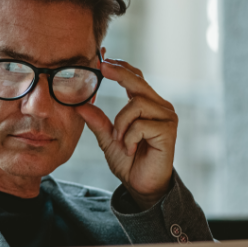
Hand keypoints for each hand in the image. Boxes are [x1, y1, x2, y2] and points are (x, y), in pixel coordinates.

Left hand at [77, 59, 177, 209]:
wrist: (142, 186)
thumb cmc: (130, 162)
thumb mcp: (109, 139)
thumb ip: (98, 122)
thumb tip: (79, 104)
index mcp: (148, 105)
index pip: (136, 78)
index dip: (121, 68)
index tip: (103, 60)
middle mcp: (161, 107)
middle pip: (139, 82)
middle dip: (119, 73)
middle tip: (102, 66)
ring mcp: (167, 118)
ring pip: (137, 104)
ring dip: (122, 123)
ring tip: (121, 141)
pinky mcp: (168, 131)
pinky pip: (141, 125)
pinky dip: (129, 138)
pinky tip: (131, 149)